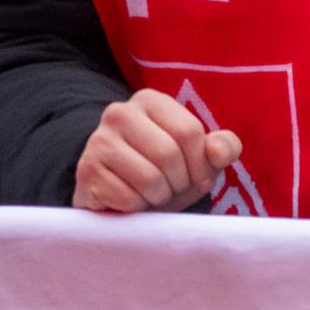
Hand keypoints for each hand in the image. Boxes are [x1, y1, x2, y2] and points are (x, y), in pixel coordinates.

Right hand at [73, 89, 240, 213]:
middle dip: (178, 183)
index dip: (200, 165)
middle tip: (170, 188)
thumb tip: (218, 151)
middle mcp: (119, 113)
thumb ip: (221, 148)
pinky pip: (127, 198)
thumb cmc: (166, 173)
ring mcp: (98, 141)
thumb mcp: (199, 159)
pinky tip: (131, 200)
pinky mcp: (87, 171)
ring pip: (149, 178)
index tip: (196, 178)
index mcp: (150, 101)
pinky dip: (137, 208)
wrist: (120, 195)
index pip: (189, 131)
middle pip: (168, 154)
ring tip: (151, 194)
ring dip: (158, 197)